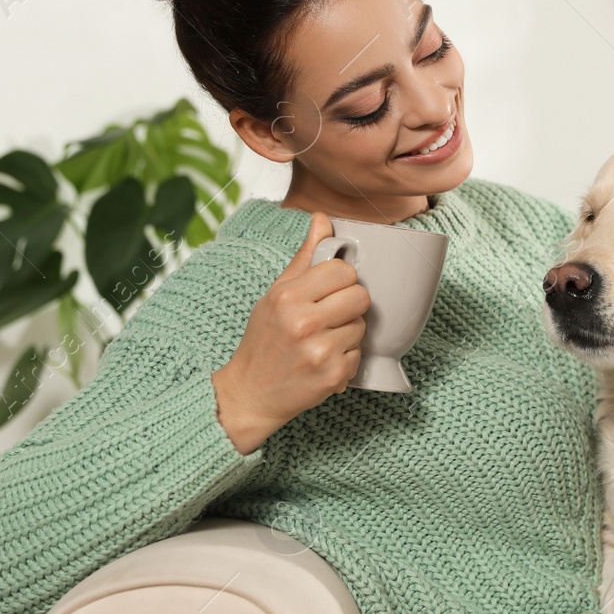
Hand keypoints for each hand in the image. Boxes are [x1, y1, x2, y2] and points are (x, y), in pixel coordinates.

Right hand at [212, 212, 369, 453]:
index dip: (341, 280)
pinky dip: (346, 358)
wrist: (251, 393)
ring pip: (362, 326)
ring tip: (323, 340)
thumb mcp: (276, 294)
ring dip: (348, 332)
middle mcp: (304, 323)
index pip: (343, 271)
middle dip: (349, 305)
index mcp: (288, 297)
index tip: (330, 290)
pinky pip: (359, 355)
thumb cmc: (263, 340)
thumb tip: (323, 220)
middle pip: (360, 297)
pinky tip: (324, 360)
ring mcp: (320, 352)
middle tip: (330, 315)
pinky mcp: (333, 376)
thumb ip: (304, 258)